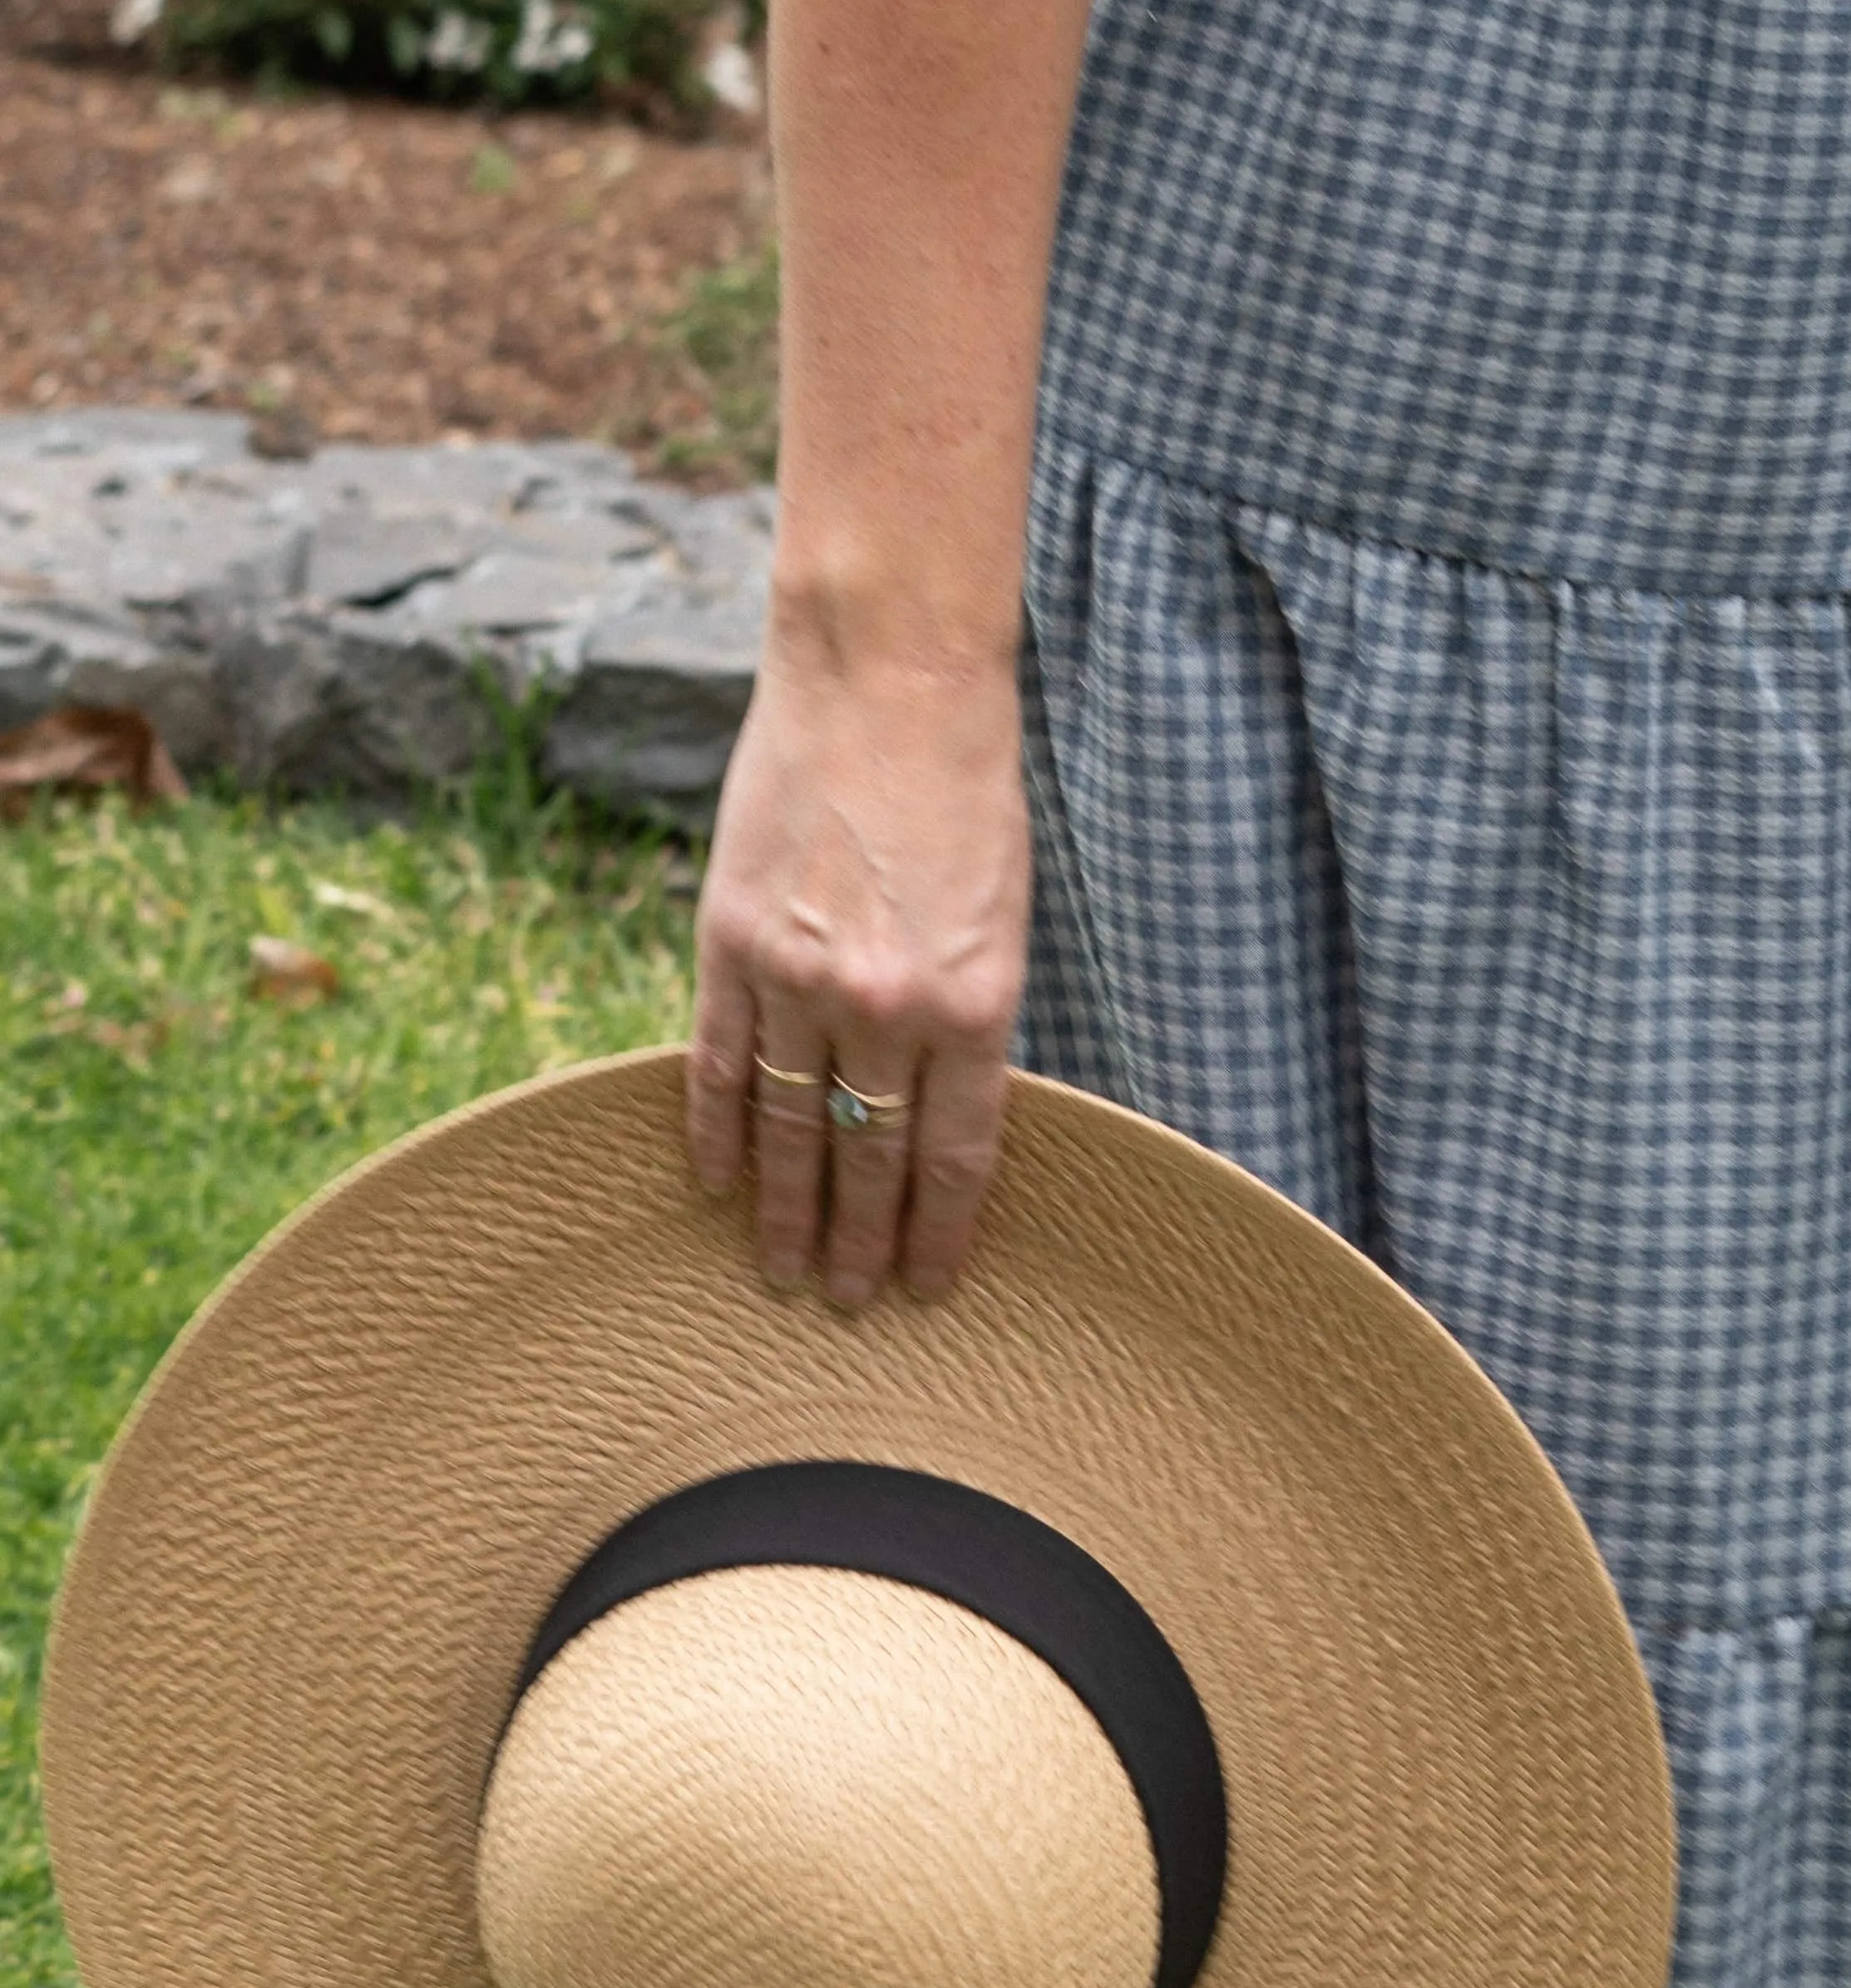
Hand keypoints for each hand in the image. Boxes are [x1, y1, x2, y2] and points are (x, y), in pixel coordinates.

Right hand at [685, 635, 1032, 1301]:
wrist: (889, 682)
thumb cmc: (966, 792)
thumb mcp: (1002, 918)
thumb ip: (969, 1017)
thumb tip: (936, 1109)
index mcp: (975, 1004)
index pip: (954, 1158)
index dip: (938, 1234)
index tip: (927, 1288)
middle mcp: (886, 1007)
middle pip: (867, 1161)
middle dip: (860, 1244)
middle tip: (849, 1305)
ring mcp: (799, 978)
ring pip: (785, 1129)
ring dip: (785, 1211)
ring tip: (783, 1273)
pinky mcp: (730, 943)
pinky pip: (715, 1064)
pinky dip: (712, 1131)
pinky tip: (716, 1184)